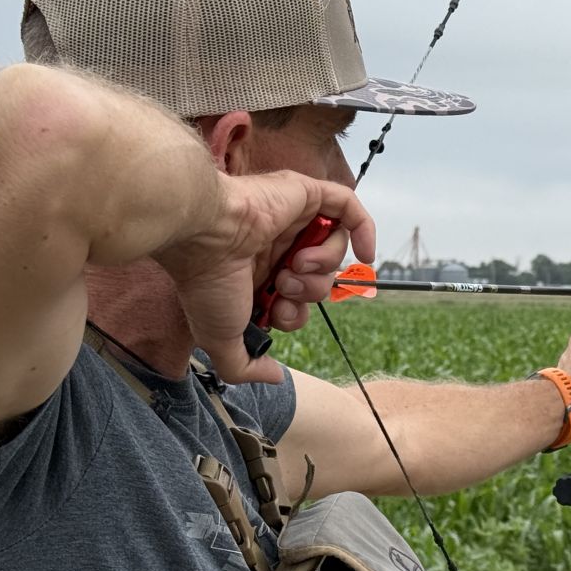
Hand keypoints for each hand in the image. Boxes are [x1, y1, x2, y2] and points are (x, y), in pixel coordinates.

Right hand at [154, 169, 375, 383]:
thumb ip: (245, 366)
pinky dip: (364, 230)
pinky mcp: (304, 193)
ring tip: (297, 264)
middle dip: (309, 292)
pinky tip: (366, 252)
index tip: (277, 312)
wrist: (204, 236)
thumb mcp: (221, 340)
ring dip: (324, 267)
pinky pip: (348, 207)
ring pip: (334, 250)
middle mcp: (275, 246)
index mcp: (255, 273)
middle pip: (319, 278)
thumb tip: (273, 377)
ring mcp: (291, 218)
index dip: (295, 313)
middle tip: (285, 286)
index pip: (296, 299)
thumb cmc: (207, 283)